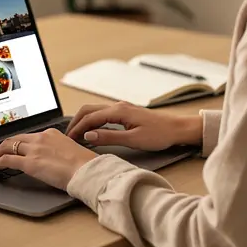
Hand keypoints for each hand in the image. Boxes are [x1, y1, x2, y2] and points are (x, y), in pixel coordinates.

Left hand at [0, 128, 96, 190]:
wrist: (87, 170)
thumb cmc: (84, 165)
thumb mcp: (70, 151)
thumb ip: (58, 151)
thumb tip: (52, 160)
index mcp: (51, 134)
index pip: (28, 136)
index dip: (17, 143)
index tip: (12, 147)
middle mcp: (40, 138)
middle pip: (14, 139)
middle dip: (2, 146)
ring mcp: (34, 149)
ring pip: (7, 146)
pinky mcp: (30, 163)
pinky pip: (6, 160)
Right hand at [67, 102, 201, 150]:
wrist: (177, 128)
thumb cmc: (159, 135)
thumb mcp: (133, 140)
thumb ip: (109, 137)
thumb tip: (89, 136)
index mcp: (118, 111)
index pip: (90, 118)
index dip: (77, 128)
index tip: (69, 139)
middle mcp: (118, 106)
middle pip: (88, 110)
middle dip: (76, 122)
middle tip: (68, 136)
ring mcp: (121, 108)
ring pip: (95, 110)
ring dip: (83, 121)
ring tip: (76, 134)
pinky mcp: (125, 112)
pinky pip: (102, 113)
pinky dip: (92, 120)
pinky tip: (92, 131)